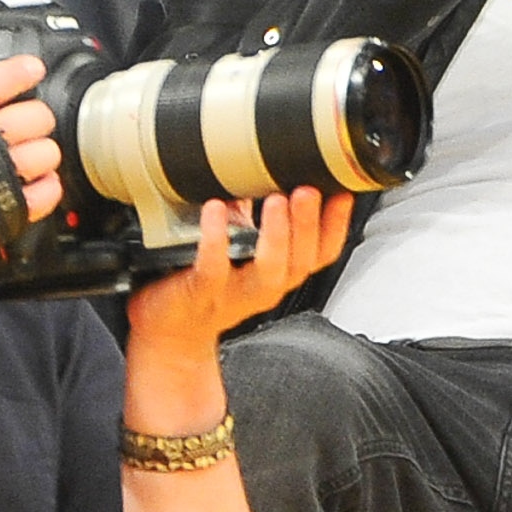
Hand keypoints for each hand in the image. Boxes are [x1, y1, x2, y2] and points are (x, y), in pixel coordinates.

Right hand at [0, 54, 61, 306]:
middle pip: (30, 117)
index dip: (15, 73)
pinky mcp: (1, 217)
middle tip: (25, 129)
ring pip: (45, 153)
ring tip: (27, 163)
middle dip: (35, 120)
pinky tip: (33, 188)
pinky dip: (47, 188)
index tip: (32, 69)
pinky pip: (46, 194)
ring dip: (42, 155)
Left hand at [124, 187, 352, 389]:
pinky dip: (216, 238)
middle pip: (303, 260)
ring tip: (277, 200)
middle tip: (309, 190)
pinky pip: (213, 267)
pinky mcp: (201, 293)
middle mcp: (263, 287)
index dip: (336, 225)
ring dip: (278, 234)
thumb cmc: (202, 290)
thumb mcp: (236, 253)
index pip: (321, 253)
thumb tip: (261, 178)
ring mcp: (234, 293)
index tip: (344, 192)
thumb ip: (251, 223)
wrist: (168, 333)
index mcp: (277, 275)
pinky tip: (216, 209)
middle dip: (309, 223)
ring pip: (270, 269)